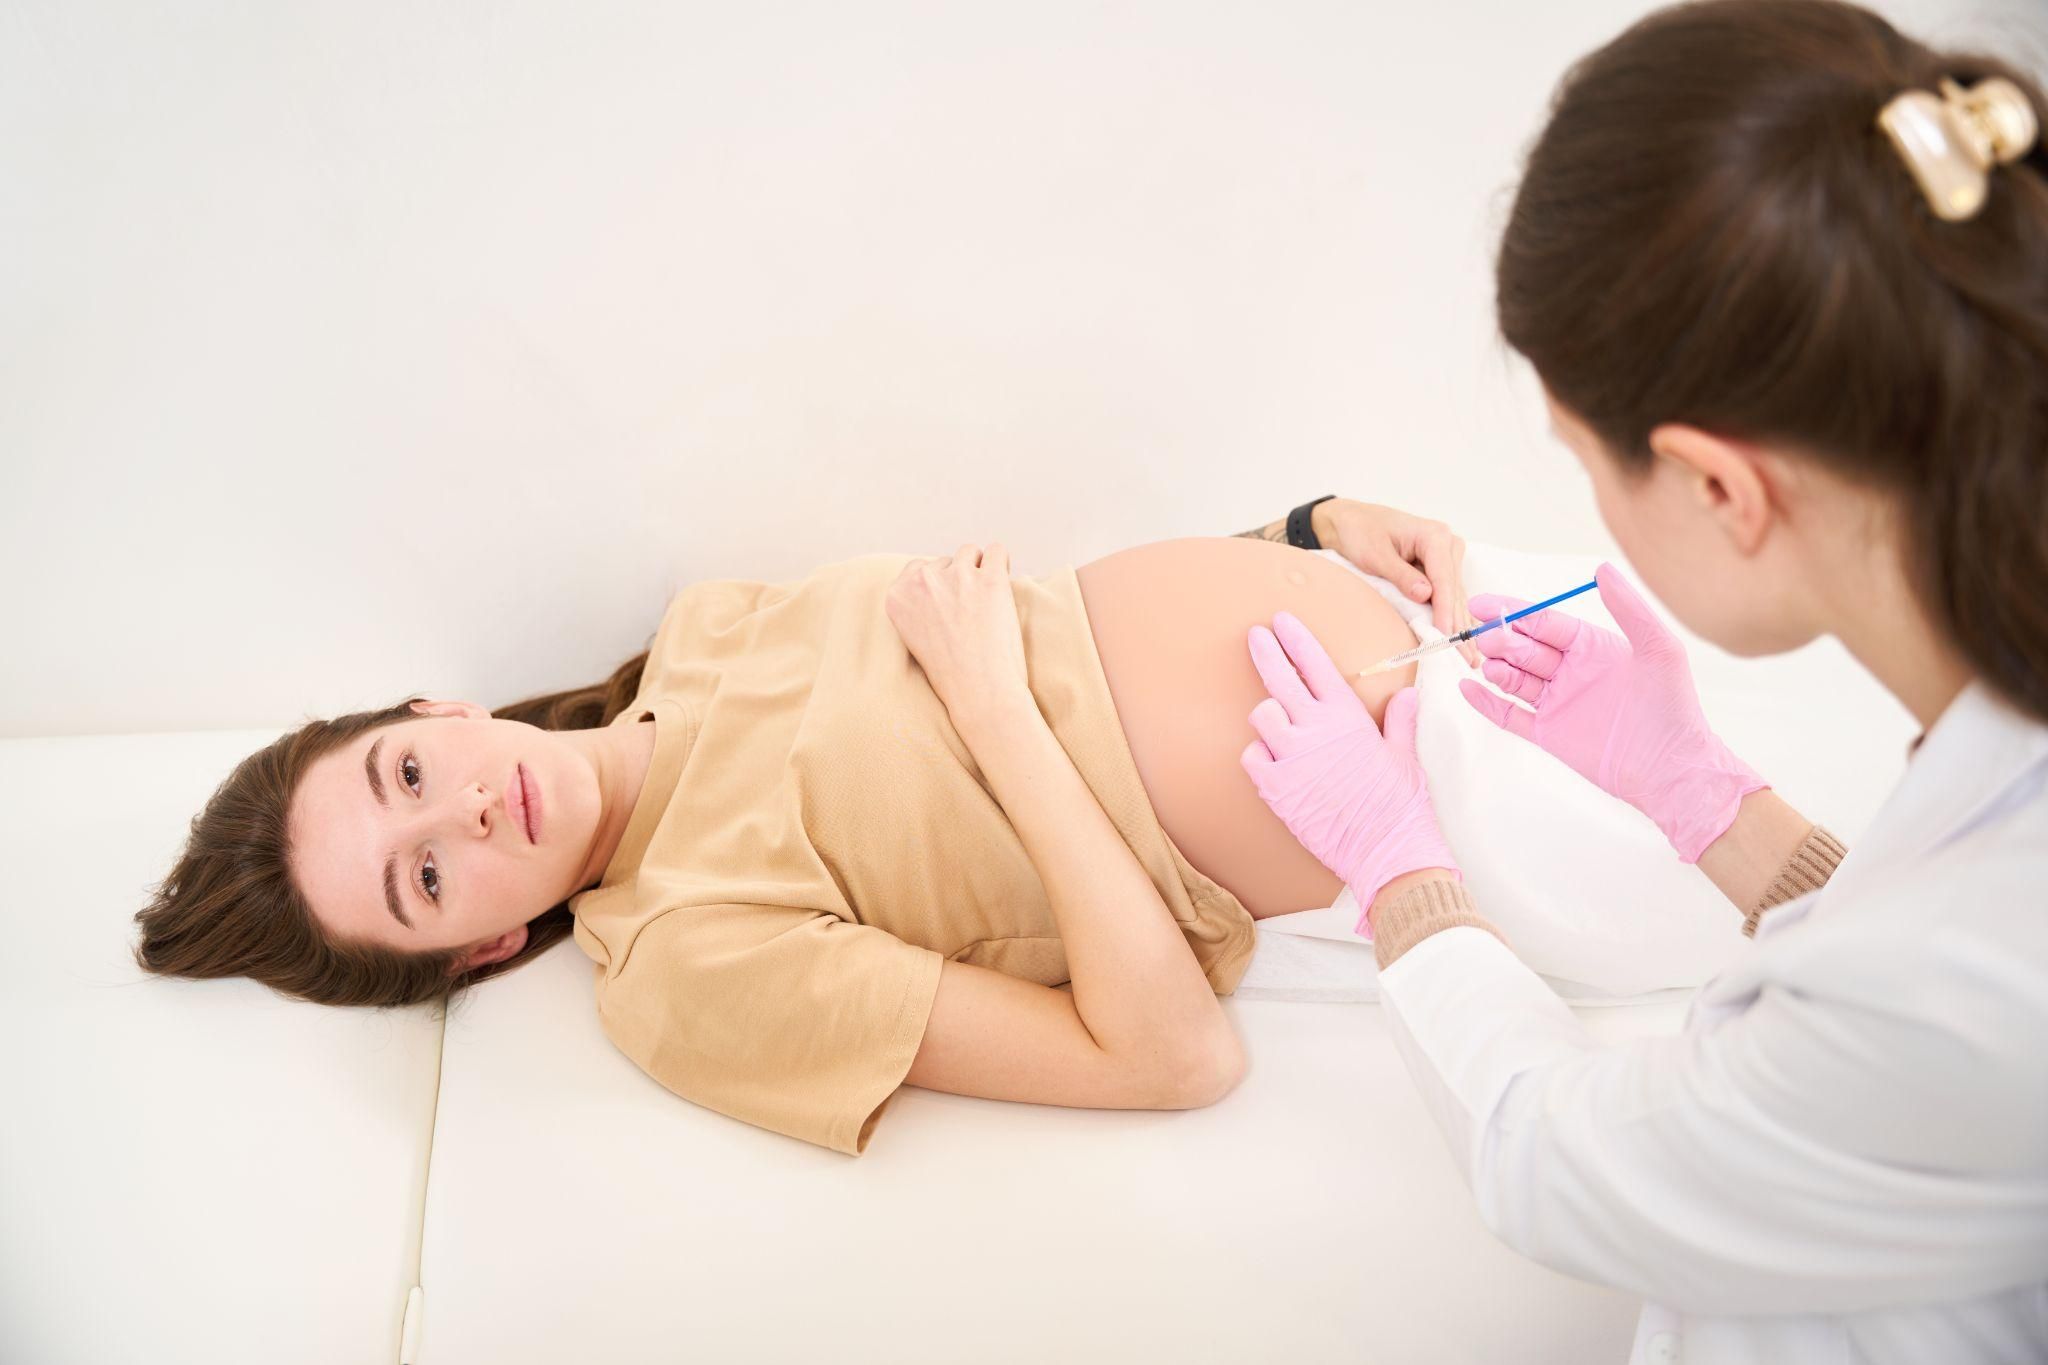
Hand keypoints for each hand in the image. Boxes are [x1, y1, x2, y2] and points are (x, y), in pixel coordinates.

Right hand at [886, 544, 1031, 729]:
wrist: (978, 691)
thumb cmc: (951, 673)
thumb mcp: (914, 636)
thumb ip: (918, 604)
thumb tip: (940, 582)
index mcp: (897, 596)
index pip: (917, 569)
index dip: (937, 587)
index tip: (949, 606)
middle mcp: (922, 581)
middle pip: (944, 562)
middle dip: (958, 580)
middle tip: (969, 612)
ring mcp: (956, 576)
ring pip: (970, 552)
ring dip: (979, 570)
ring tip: (987, 600)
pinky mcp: (989, 578)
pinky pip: (997, 550)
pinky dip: (1002, 563)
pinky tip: (1003, 585)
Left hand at [1239, 611, 1459, 936]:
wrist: (1387, 850)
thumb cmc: (1400, 805)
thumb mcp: (1404, 756)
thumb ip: (1400, 721)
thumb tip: (1406, 696)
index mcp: (1348, 716)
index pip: (1315, 663)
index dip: (1295, 638)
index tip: (1280, 620)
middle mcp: (1316, 729)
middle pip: (1278, 677)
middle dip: (1264, 650)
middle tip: (1255, 636)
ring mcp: (1292, 756)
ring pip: (1262, 716)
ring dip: (1269, 716)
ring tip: (1282, 725)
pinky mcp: (1276, 787)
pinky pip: (1252, 756)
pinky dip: (1259, 755)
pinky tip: (1275, 762)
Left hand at [1315, 499, 1481, 667]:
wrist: (1350, 521)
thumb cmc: (1360, 532)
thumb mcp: (1374, 554)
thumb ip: (1400, 574)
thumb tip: (1425, 595)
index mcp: (1434, 536)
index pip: (1444, 579)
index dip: (1445, 609)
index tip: (1446, 634)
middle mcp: (1447, 545)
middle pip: (1454, 590)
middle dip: (1458, 625)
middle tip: (1466, 658)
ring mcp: (1447, 557)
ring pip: (1455, 597)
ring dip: (1461, 626)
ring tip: (1470, 657)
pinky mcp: (1440, 568)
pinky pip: (1448, 596)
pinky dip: (1453, 618)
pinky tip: (1463, 640)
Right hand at [1458, 562, 1766, 862]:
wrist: (1671, 769)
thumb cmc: (1673, 708)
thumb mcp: (1658, 648)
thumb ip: (1630, 608)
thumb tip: (1602, 568)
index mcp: (1592, 647)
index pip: (1545, 623)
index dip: (1514, 612)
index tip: (1483, 604)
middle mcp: (1571, 672)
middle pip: (1525, 648)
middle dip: (1502, 640)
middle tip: (1487, 638)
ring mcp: (1558, 703)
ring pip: (1514, 679)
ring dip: (1496, 668)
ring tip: (1488, 664)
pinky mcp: (1548, 734)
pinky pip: (1509, 715)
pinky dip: (1486, 703)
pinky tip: (1468, 689)